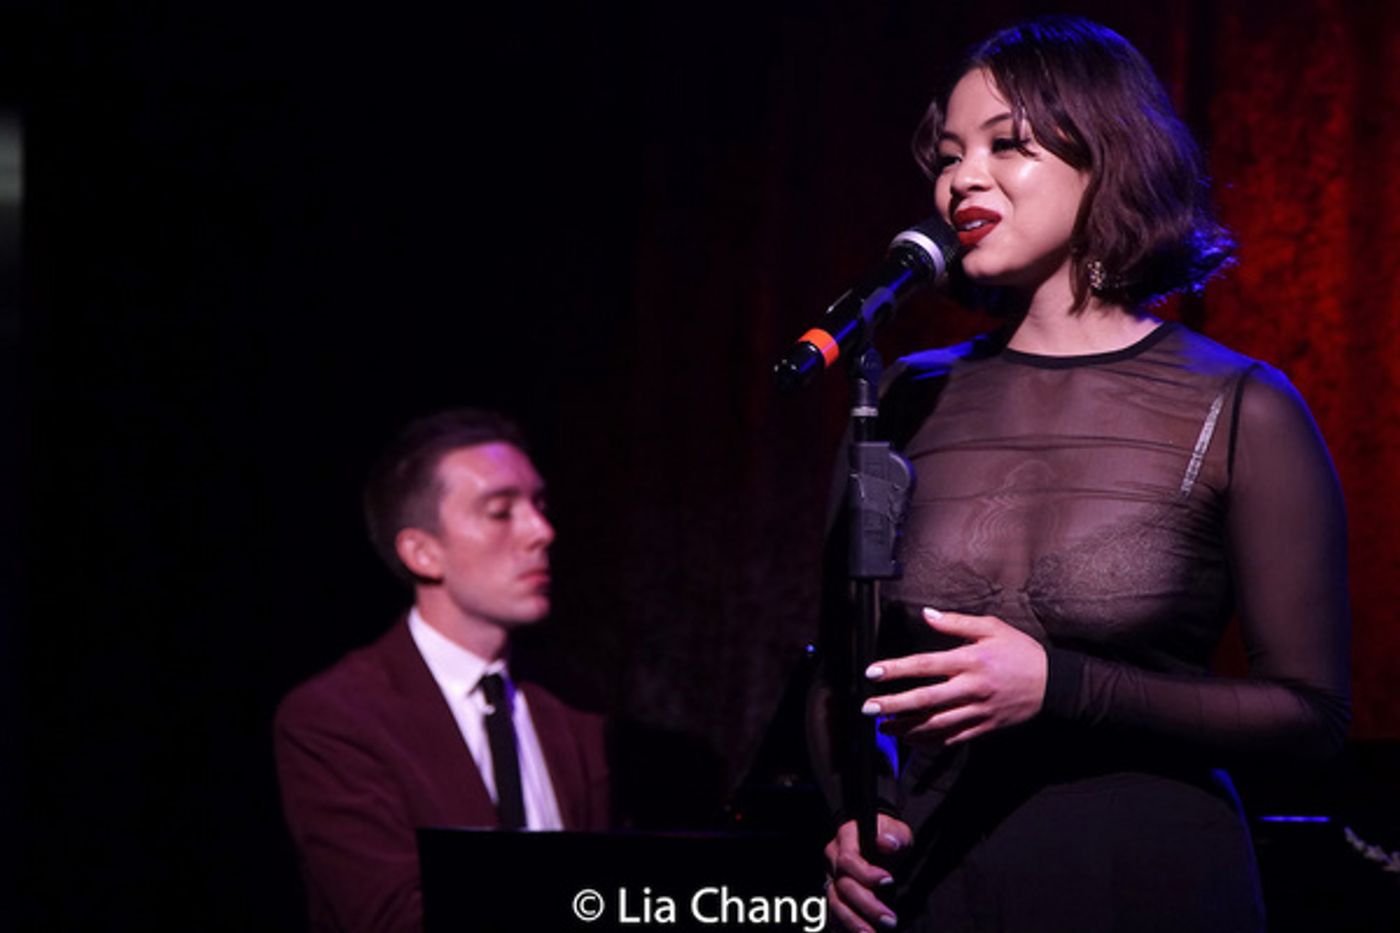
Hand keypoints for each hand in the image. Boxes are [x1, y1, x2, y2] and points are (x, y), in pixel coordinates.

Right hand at [823, 814, 911, 931]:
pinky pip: (833, 915)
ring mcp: (831, 878)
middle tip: (890, 920)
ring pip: (835, 903)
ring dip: (854, 922)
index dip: (866, 873)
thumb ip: (894, 835)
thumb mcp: (896, 830)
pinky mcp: (833, 895)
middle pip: (842, 886)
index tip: (889, 881)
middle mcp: (833, 859)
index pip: (847, 859)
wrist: (880, 844)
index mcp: (846, 839)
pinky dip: (844, 927)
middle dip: (866, 905)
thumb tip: (887, 843)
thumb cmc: (888, 837)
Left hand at [863, 607, 1047, 745]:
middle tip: (868, 709)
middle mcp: (971, 687)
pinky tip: (911, 740)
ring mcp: (978, 710)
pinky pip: (953, 738)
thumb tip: (926, 614)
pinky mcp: (985, 727)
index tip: (873, 673)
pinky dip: (930, 742)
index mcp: (970, 660)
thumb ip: (956, 623)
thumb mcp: (992, 627)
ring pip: (936, 724)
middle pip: (926, 699)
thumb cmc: (1020, 651)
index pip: (925, 664)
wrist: (1054, 683)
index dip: (896, 669)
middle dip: (894, 705)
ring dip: (906, 727)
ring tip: (883, 728)